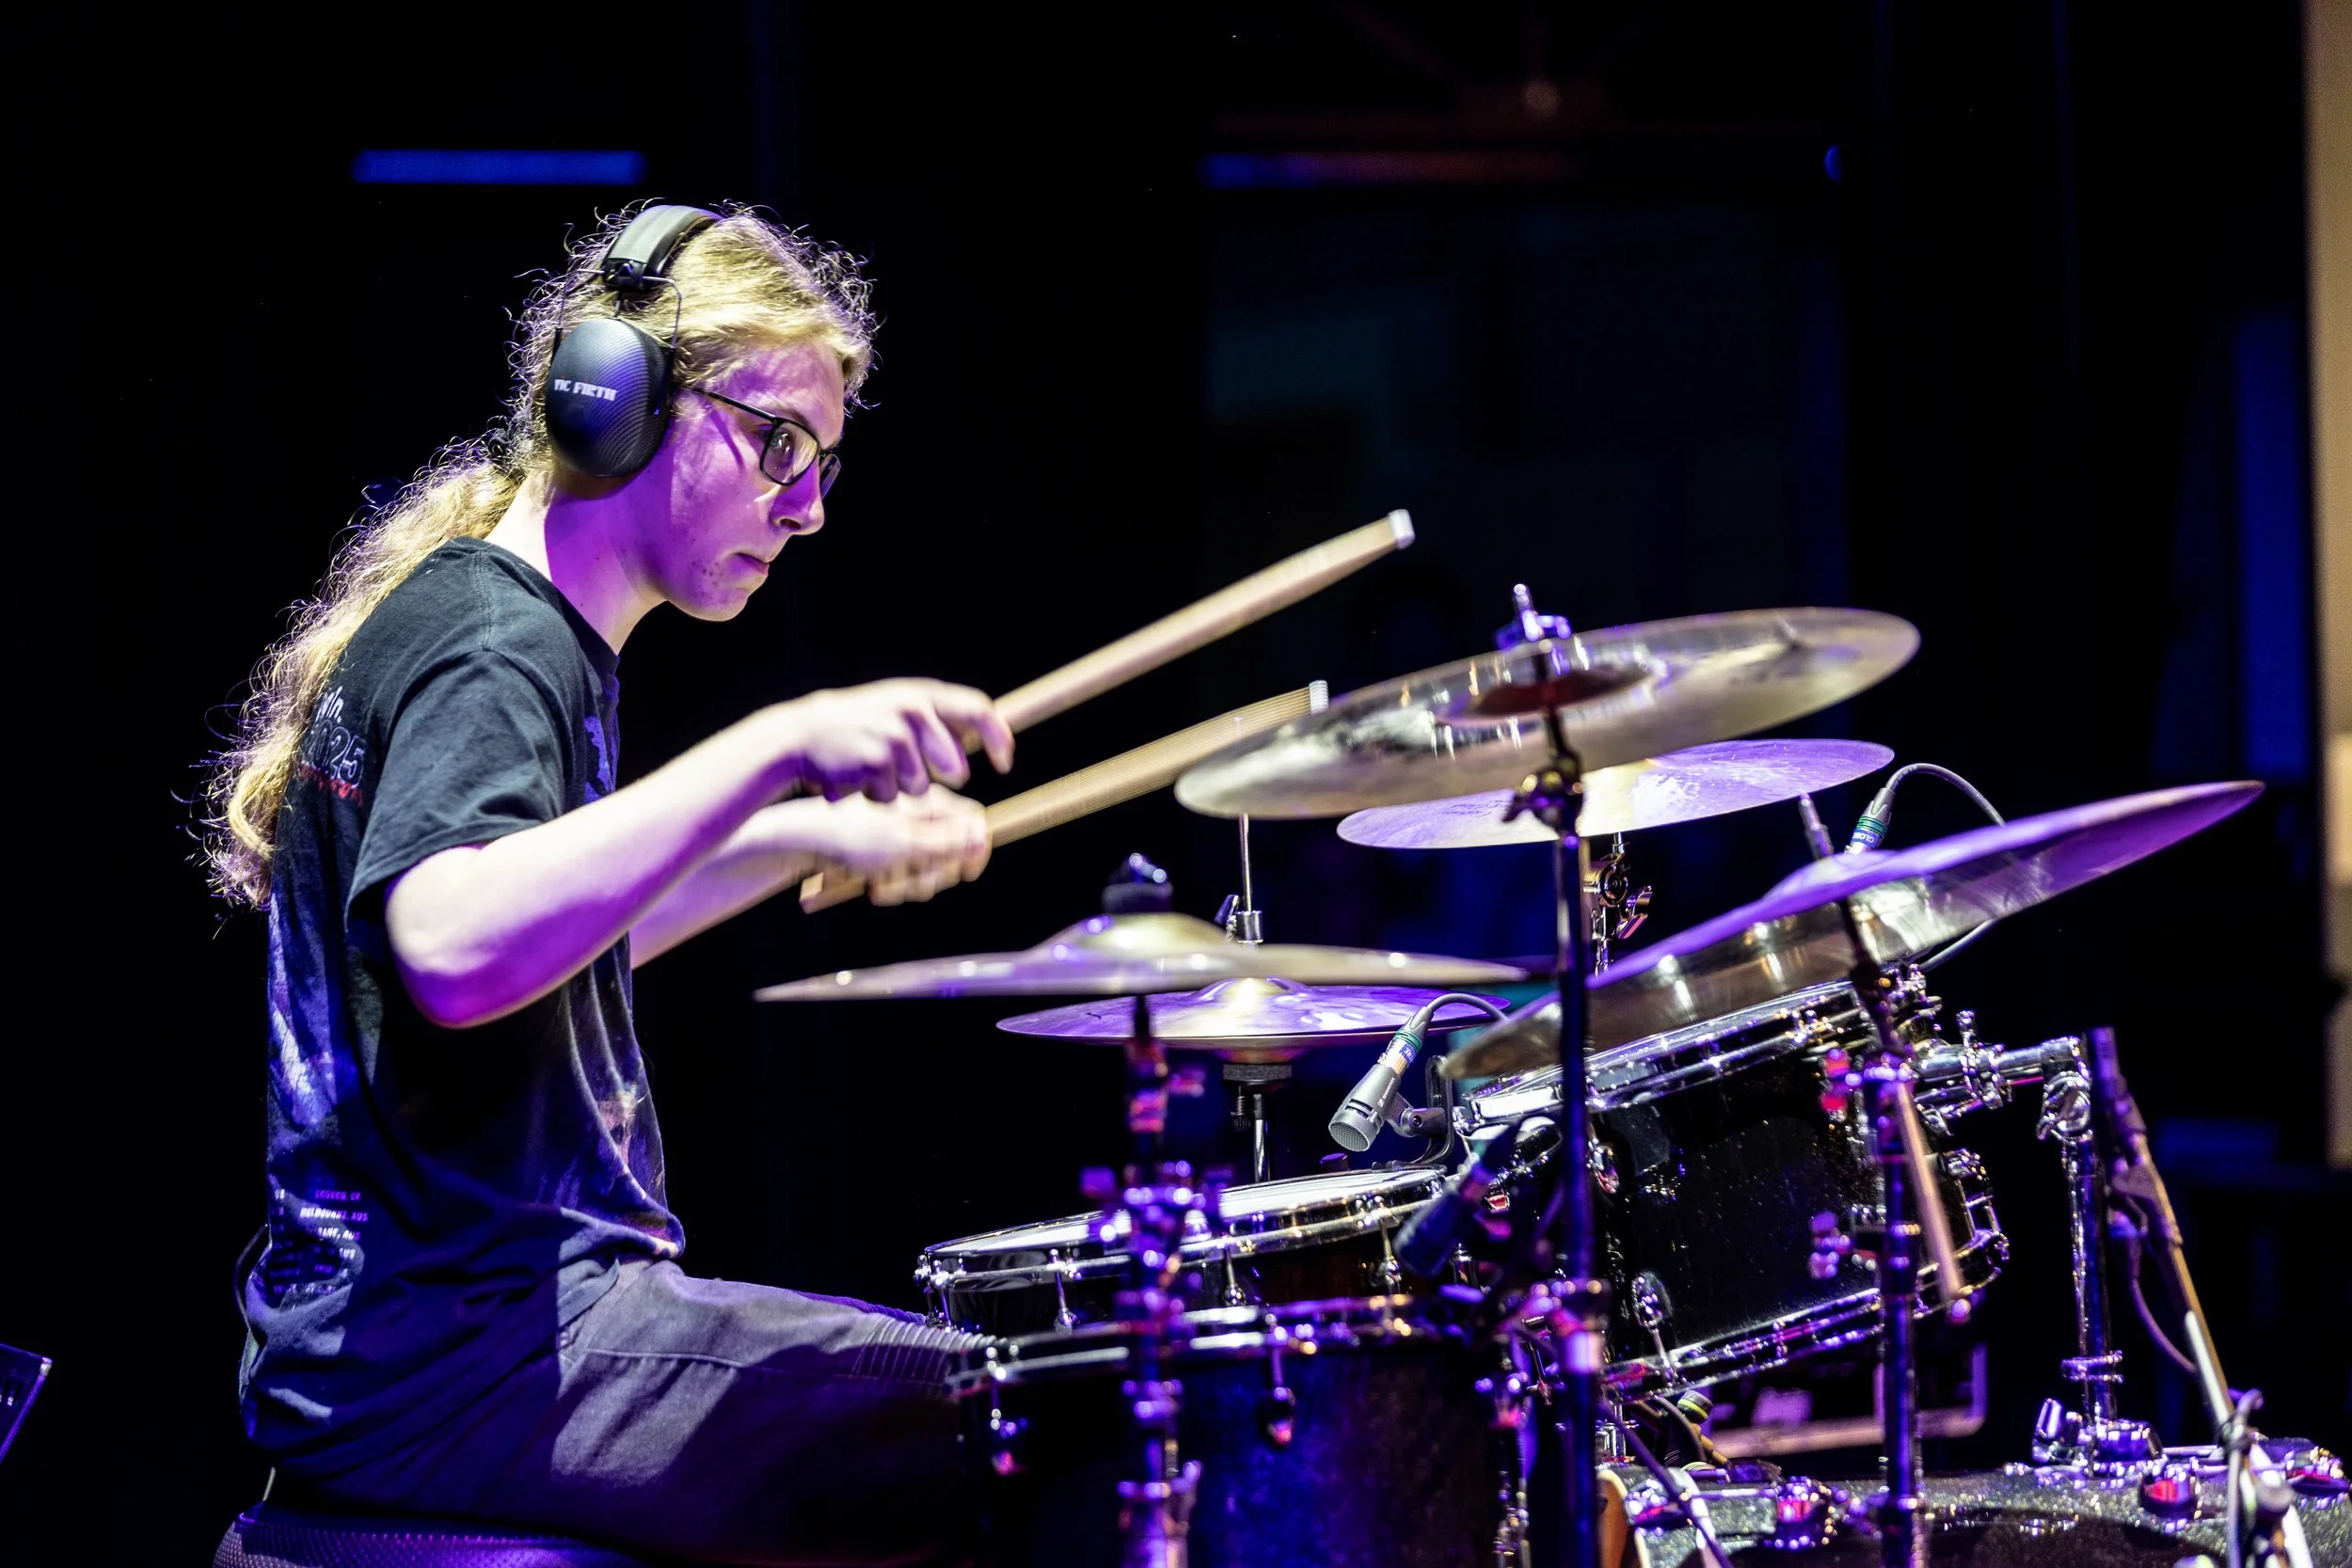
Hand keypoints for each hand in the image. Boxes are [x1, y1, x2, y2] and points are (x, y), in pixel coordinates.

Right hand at [769, 679, 1013, 802]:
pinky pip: (893, 795)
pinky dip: (876, 795)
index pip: (977, 710)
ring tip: (870, 769)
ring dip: (899, 788)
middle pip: (953, 762)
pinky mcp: (878, 760)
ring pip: (921, 786)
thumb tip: (978, 734)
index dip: (998, 737)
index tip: (1006, 763)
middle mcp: (913, 710)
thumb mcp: (894, 710)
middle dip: (941, 780)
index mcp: (920, 695)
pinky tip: (855, 779)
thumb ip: (933, 720)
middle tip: (908, 774)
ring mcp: (895, 735)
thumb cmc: (853, 728)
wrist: (799, 736)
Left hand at [809, 790, 991, 905]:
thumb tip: (983, 837)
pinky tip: (869, 883)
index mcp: (928, 803)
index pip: (972, 822)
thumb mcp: (905, 845)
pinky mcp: (881, 845)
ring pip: (924, 864)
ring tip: (882, 886)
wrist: (797, 839)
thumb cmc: (850, 838)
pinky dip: (890, 880)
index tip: (964, 873)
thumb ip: (947, 843)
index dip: (974, 850)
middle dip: (934, 874)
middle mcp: (917, 813)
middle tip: (911, 885)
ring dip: (908, 883)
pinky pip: (901, 869)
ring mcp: (898, 829)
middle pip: (950, 850)